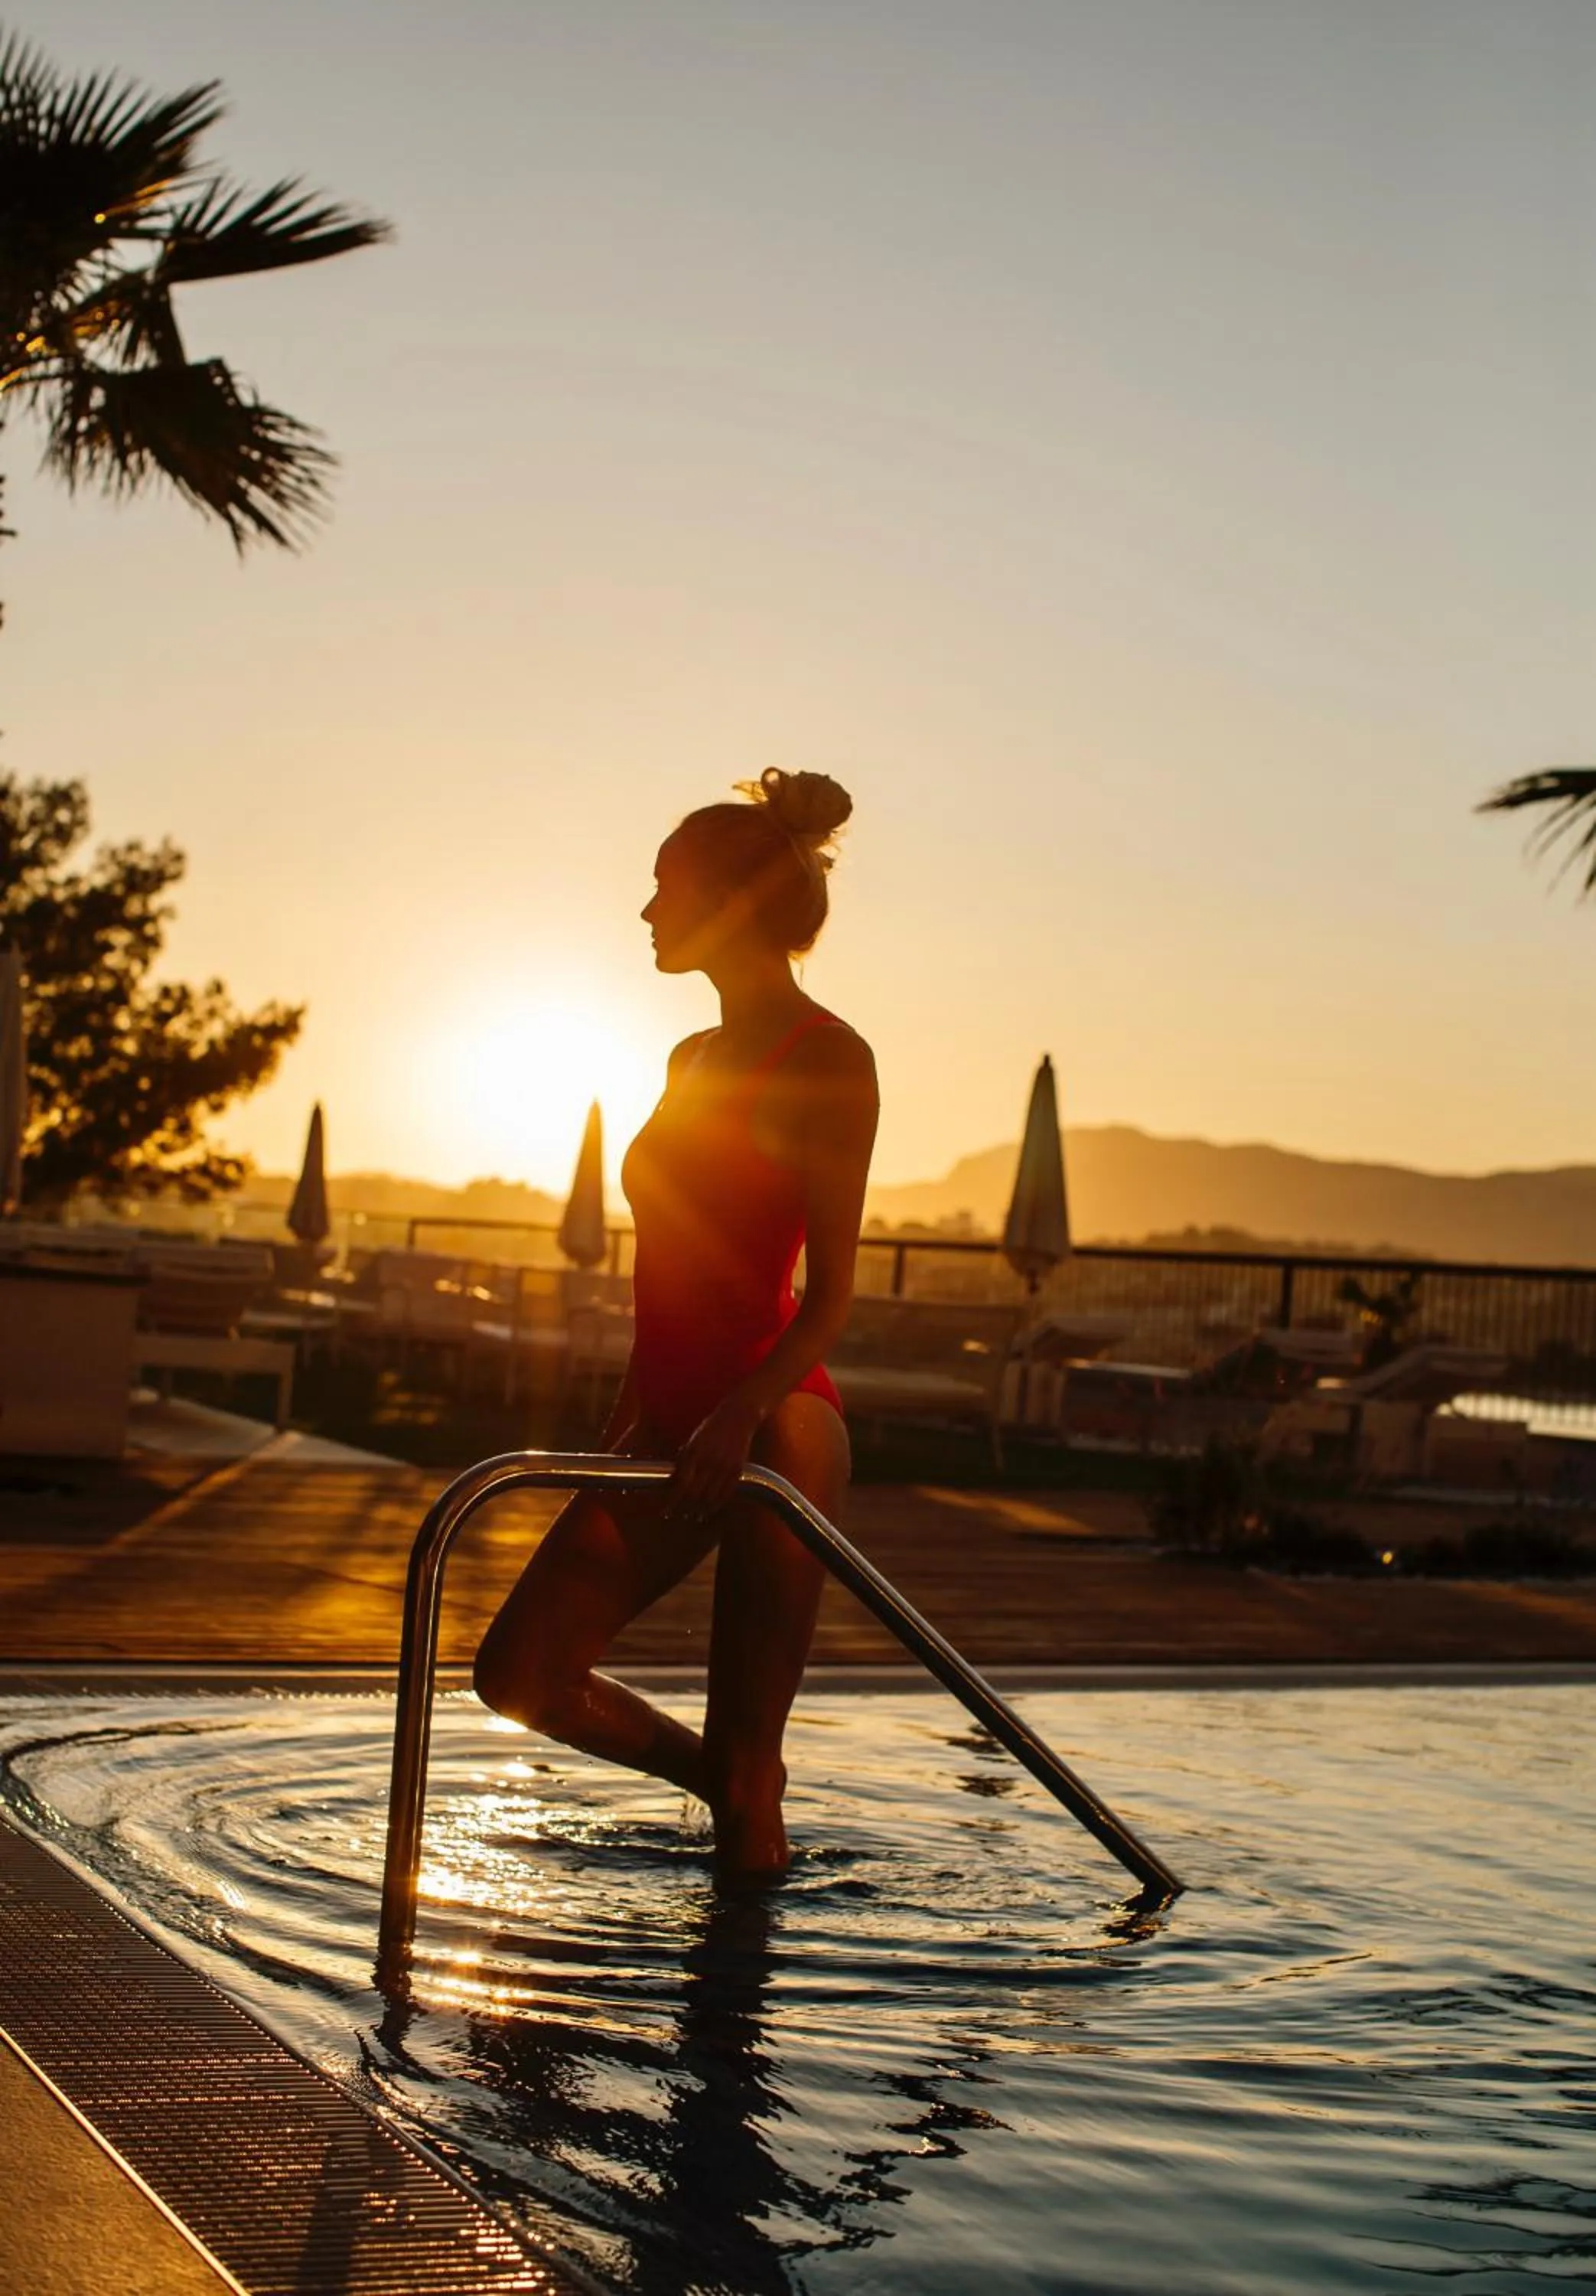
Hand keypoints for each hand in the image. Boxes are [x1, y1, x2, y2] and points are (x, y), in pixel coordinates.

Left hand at [666, 1394, 763, 1520]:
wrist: (738, 1417)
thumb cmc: (712, 1427)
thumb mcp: (693, 1440)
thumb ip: (684, 1459)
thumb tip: (674, 1479)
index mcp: (695, 1452)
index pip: (681, 1484)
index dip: (672, 1500)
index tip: (665, 1509)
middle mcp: (710, 1461)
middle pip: (694, 1494)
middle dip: (683, 1507)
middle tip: (677, 1513)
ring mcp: (725, 1466)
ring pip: (710, 1498)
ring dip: (700, 1510)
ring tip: (693, 1515)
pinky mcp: (738, 1470)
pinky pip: (726, 1493)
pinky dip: (717, 1504)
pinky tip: (710, 1509)